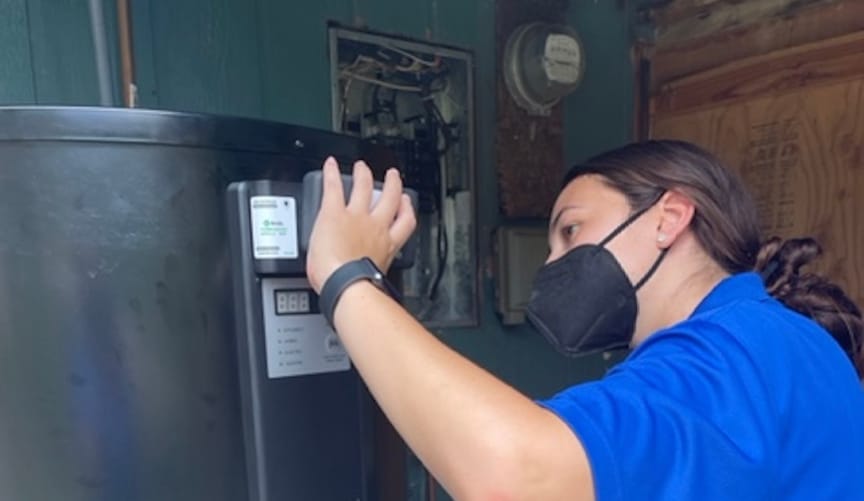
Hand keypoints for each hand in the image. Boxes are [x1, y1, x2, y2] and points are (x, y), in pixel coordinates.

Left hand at [306, 157, 416, 292]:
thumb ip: (375, 275)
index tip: (406, 204)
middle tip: (393, 178)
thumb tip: (370, 286)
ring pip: (365, 188)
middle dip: (393, 186)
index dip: (407, 209)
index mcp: (387, 246)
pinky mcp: (334, 212)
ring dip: (364, 175)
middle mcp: (375, 227)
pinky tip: (329, 165)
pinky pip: (334, 187)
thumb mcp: (374, 283)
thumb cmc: (357, 291)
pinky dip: (331, 174)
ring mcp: (356, 217)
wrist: (344, 285)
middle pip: (390, 199)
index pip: (404, 223)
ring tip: (363, 167)